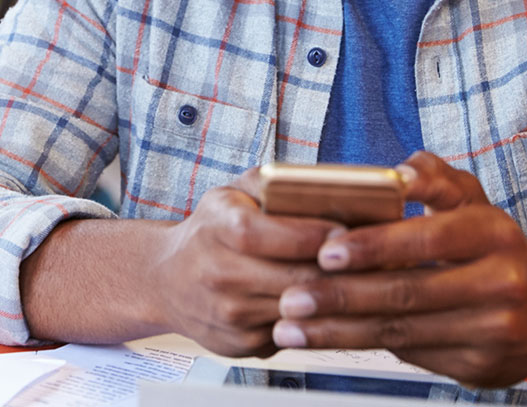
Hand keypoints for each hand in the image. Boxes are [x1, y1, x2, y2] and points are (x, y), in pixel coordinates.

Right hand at [152, 169, 342, 357]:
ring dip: (328, 295)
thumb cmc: (210, 228)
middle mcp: (221, 275)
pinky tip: (320, 299)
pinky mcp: (240, 344)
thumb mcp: (232, 191)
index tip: (344, 229)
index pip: (275, 236)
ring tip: (349, 275)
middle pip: (294, 277)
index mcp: (220, 229)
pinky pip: (291, 331)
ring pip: (298, 309)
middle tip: (360, 255)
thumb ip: (272, 181)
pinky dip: (311, 317)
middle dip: (334, 268)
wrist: (166, 279)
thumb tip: (320, 182)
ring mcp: (230, 315)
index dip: (314, 235)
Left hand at [273, 152, 526, 387]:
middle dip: (342, 296)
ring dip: (340, 331)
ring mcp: (493, 331)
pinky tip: (328, 339)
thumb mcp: (474, 201)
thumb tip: (398, 173)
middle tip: (294, 296)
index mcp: (494, 233)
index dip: (376, 244)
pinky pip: (412, 356)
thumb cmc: (496, 246)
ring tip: (293, 326)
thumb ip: (434, 177)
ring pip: (403, 331)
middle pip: (409, 291)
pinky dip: (363, 348)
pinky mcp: (479, 367)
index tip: (327, 249)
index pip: (429, 237)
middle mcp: (500, 283)